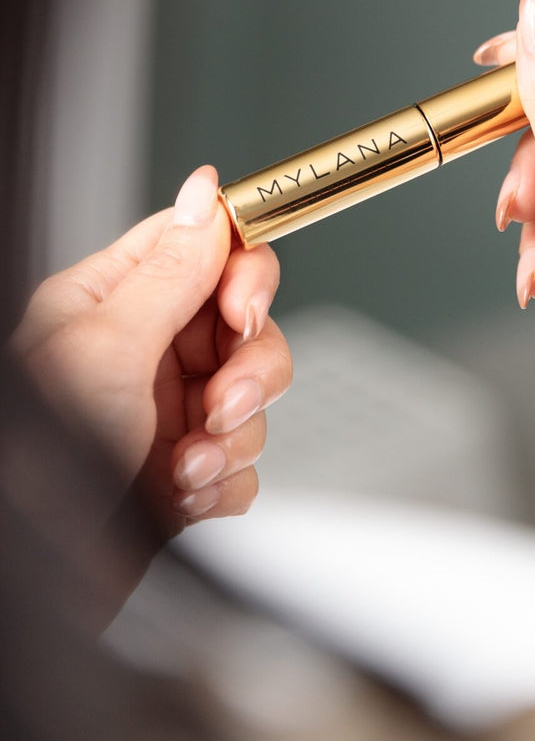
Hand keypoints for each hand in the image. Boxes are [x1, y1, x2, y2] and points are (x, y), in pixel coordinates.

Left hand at [13, 165, 290, 537]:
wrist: (35, 584)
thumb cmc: (37, 460)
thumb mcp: (107, 349)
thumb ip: (170, 271)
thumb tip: (204, 194)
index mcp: (111, 302)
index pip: (202, 248)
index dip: (242, 270)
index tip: (246, 306)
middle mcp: (143, 351)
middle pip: (244, 324)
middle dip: (249, 368)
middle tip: (221, 401)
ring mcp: (167, 411)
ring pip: (255, 393)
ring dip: (234, 435)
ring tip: (188, 463)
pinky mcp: (187, 468)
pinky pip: (246, 457)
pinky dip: (226, 479)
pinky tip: (186, 494)